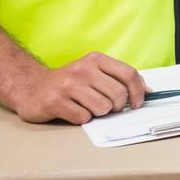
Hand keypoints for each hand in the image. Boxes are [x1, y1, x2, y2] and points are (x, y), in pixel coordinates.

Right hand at [6, 52, 147, 124]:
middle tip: (107, 108)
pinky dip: (82, 119)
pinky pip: (84, 118)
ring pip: (102, 108)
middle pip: (118, 95)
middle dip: (117, 107)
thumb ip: (120, 79)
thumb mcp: (95, 73)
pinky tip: (72, 111)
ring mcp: (68, 85)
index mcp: (96, 60)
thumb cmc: (69, 83)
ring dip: (98, 113)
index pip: (129, 74)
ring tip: (85, 106)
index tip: (138, 104)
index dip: (139, 92)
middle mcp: (82, 69)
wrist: (31, 87)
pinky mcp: (55, 101)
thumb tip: (148, 91)